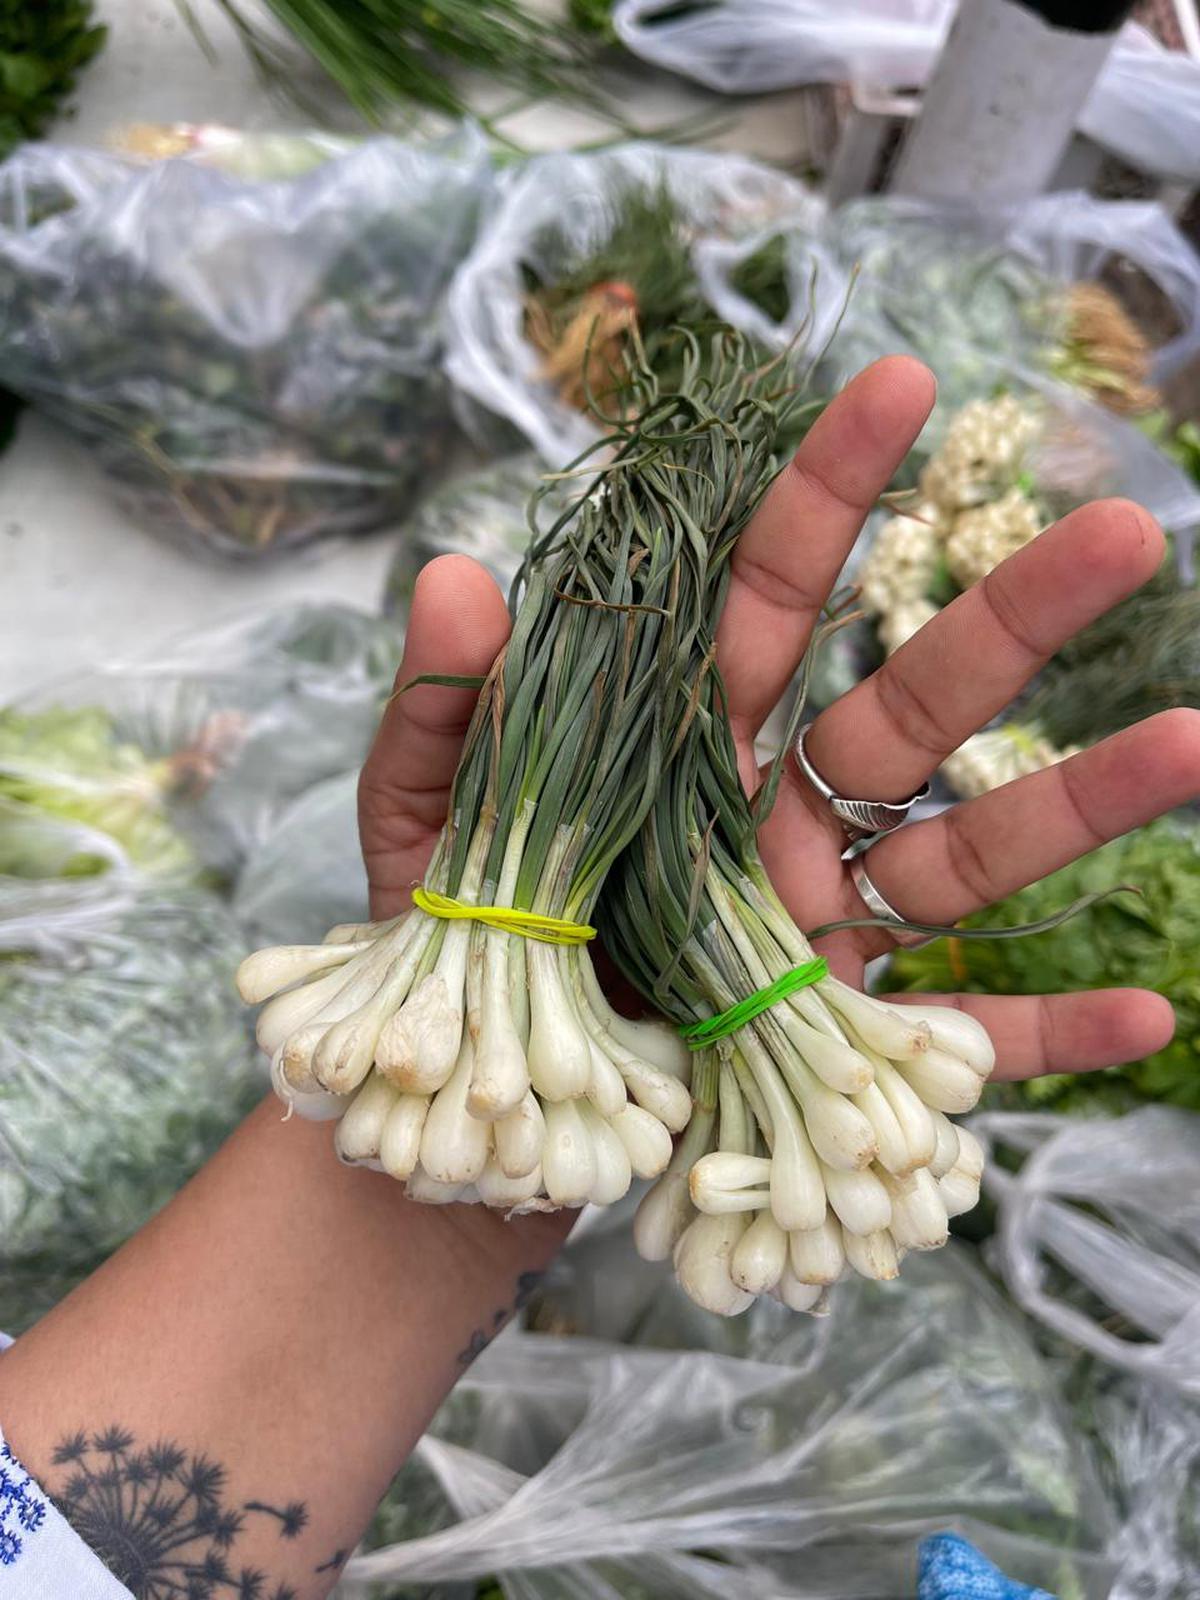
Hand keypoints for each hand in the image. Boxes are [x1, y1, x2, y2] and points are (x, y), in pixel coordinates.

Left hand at [360, 357, 1195, 1086]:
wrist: (468, 1124)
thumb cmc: (450, 961)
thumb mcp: (424, 833)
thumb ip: (440, 715)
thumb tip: (453, 572)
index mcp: (681, 753)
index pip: (764, 605)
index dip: (824, 497)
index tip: (896, 383)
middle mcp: (774, 826)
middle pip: (908, 710)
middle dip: (1010, 620)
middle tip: (1124, 530)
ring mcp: (822, 935)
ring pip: (966, 857)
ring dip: (1081, 806)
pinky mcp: (840, 1055)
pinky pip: (958, 1045)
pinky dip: (1048, 1036)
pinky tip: (1151, 1011)